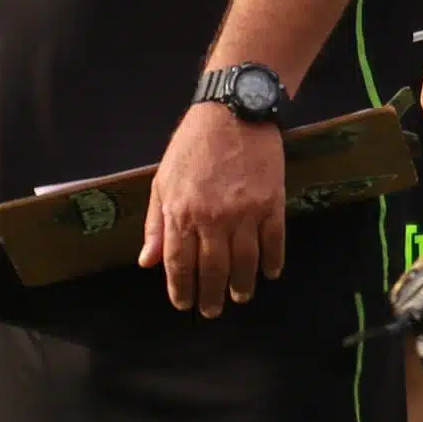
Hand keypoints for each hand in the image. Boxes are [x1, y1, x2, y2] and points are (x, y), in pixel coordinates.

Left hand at [145, 102, 285, 314]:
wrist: (233, 111)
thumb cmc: (192, 145)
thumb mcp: (163, 181)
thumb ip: (156, 224)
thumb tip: (148, 262)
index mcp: (182, 213)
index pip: (180, 265)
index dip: (181, 289)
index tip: (184, 304)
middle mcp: (212, 219)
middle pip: (214, 270)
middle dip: (212, 296)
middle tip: (213, 311)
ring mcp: (245, 213)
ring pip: (245, 263)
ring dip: (242, 286)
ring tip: (239, 297)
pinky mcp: (272, 203)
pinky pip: (274, 243)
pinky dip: (272, 262)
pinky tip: (269, 273)